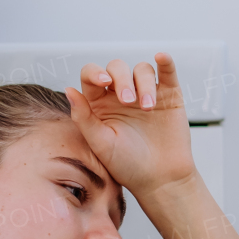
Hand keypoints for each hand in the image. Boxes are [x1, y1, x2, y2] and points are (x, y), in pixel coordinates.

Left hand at [65, 53, 193, 197]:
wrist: (160, 180)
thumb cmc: (127, 165)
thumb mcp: (101, 144)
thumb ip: (84, 118)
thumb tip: (69, 90)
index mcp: (100, 104)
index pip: (92, 76)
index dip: (95, 72)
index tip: (104, 82)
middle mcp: (121, 94)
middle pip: (117, 68)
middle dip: (122, 80)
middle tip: (129, 102)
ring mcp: (146, 93)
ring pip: (142, 70)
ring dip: (144, 84)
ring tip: (148, 108)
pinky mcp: (169, 95)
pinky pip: (167, 72)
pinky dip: (165, 62)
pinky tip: (161, 58)